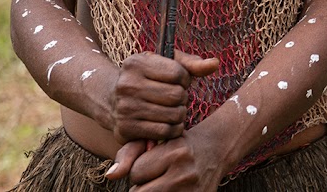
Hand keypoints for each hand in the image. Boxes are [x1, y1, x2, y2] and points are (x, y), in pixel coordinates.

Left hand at [106, 127, 227, 190]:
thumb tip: (111, 176)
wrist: (215, 150)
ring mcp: (192, 191)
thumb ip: (129, 153)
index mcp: (176, 152)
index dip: (141, 168)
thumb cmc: (178, 145)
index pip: (135, 172)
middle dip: (143, 185)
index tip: (155, 161)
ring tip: (165, 182)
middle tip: (158, 175)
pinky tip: (172, 188)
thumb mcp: (157, 140)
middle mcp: (186, 172)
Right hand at [108, 51, 219, 143]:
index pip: (179, 73)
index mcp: (136, 63)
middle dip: (183, 98)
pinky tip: (169, 123)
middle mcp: (126, 85)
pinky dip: (174, 129)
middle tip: (176, 99)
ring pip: (173, 115)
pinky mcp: (125, 129)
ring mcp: (124, 109)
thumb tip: (215, 64)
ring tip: (173, 110)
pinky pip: (165, 132)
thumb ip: (191, 64)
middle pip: (177, 95)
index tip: (178, 82)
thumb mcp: (164, 64)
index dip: (185, 79)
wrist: (111, 100)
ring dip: (180, 114)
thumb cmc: (147, 78)